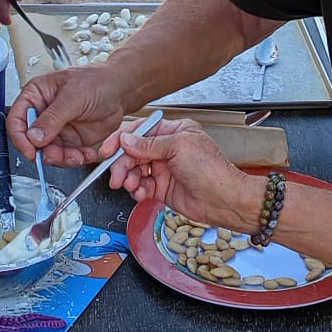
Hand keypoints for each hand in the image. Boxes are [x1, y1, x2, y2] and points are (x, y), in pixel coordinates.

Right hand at [8, 65, 128, 166]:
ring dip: (62, 158)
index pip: (16, 120)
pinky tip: (86, 153)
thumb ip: (52, 118)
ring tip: (77, 155)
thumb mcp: (73, 96)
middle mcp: (43, 114)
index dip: (20, 138)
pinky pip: (66, 156)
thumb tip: (34, 136)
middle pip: (31, 141)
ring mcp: (56, 129)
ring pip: (48, 152)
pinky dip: (75, 159)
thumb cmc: (96, 81)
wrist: (121, 90)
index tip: (31, 151)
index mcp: (36, 96)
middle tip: (59, 155)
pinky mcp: (70, 140)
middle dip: (45, 152)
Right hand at [109, 121, 264, 233]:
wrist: (224, 200)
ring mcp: (164, 169)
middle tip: (116, 175)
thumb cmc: (211, 170)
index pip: (140, 131)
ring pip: (135, 170)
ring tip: (129, 185)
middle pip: (133, 152)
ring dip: (128, 178)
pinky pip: (141, 186)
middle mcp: (167, 149)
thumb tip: (126, 140)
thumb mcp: (179, 147)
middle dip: (122, 164)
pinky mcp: (162, 188)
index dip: (121, 140)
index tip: (107, 150)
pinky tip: (140, 193)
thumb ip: (149, 145)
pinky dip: (137, 190)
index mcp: (174, 131)